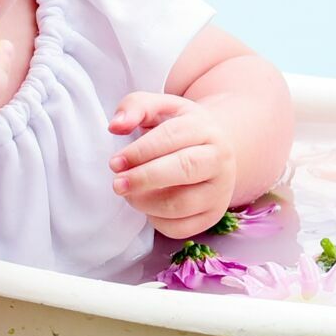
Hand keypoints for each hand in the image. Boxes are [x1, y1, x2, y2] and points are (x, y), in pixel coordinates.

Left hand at [107, 92, 237, 238]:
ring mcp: (220, 191)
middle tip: (117, 184)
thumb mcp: (160, 109)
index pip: (173, 137)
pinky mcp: (212, 216)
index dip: (141, 151)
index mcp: (205, 129)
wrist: (213, 151)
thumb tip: (115, 126)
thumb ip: (135, 107)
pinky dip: (157, 221)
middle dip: (145, 178)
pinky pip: (182, 228)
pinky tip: (147, 206)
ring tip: (129, 194)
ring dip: (146, 202)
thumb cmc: (179, 130)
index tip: (115, 162)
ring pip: (182, 203)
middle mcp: (219, 159)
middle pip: (184, 169)